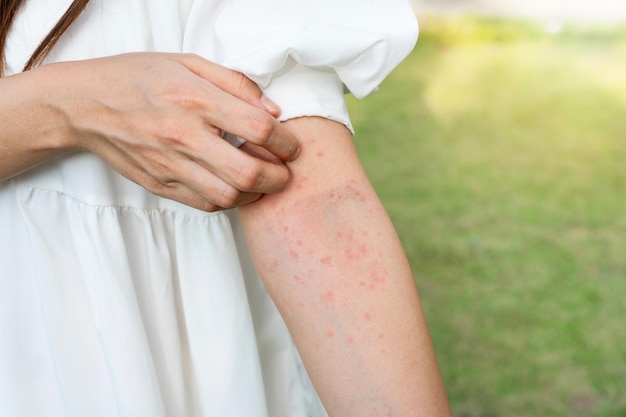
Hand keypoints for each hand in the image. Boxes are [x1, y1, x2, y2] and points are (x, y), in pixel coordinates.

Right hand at [51, 52, 298, 210]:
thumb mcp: (188, 62)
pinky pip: (204, 204)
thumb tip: (272, 110)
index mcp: (195, 100)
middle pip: (248, 172)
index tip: (292, 144)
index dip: (286, 141)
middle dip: (279, 177)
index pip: (258, 129)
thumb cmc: (138, 77)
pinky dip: (228, 201)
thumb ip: (235, 84)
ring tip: (262, 181)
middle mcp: (184, 136)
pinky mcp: (160, 184)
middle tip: (286, 172)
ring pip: (228, 196)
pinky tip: (233, 186)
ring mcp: (170, 165)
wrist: (85, 104)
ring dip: (255, 194)